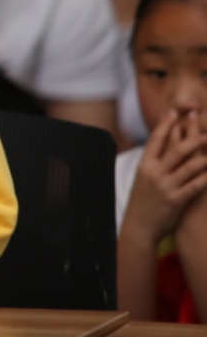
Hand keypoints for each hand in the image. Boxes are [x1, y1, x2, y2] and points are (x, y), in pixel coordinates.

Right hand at [124, 109, 206, 243]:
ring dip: (202, 155)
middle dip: (190, 137)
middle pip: (175, 150)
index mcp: (144, 165)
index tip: (173, 111)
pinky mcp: (175, 200)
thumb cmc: (142, 201)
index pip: (155, 139)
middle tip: (202, 127)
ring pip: (187, 167)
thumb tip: (159, 144)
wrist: (139, 227)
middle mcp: (154, 173)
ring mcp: (165, 187)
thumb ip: (152, 162)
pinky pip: (193, 186)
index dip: (165, 124)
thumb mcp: (142, 178)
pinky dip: (204, 177)